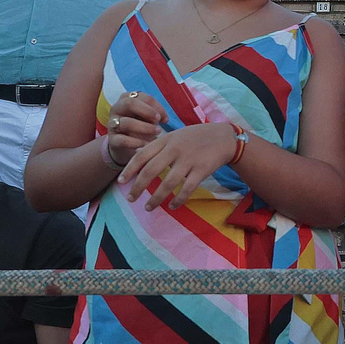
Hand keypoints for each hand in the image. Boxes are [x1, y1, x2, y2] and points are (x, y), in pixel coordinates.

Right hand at [104, 90, 167, 168]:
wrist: (125, 146)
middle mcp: (117, 109)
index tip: (166, 119)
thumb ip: (154, 114)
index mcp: (126, 99)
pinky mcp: (112, 139)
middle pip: (130, 103)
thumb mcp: (147, 117)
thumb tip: (164, 118)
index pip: (142, 97)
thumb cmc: (140, 126)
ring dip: (145, 128)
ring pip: (127, 123)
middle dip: (147, 111)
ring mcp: (112, 124)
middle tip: (158, 120)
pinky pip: (123, 140)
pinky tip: (147, 144)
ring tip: (157, 133)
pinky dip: (137, 142)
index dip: (156, 106)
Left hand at [118, 121, 238, 209]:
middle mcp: (175, 149)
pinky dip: (178, 199)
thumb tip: (137, 154)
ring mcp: (189, 160)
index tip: (120, 182)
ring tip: (148, 208)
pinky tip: (172, 206)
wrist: (224, 137)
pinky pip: (187, 188)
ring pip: (168, 183)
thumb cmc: (196, 137)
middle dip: (138, 187)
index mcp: (166, 140)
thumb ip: (157, 145)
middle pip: (151, 170)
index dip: (129, 169)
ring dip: (156, 198)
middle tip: (131, 199)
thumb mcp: (175, 135)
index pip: (142, 155)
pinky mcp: (202, 170)